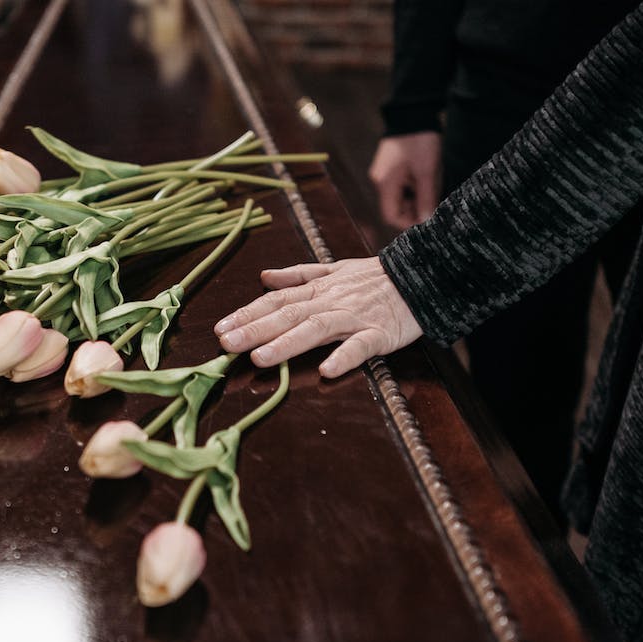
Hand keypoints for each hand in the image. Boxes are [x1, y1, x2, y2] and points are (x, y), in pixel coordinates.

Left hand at [214, 257, 422, 377]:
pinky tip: (327, 371)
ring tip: (260, 358)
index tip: (220, 328)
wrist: (421, 276)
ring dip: (287, 344)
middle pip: (287, 314)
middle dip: (254, 329)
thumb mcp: (334, 269)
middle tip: (226, 344)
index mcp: (318, 290)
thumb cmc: (375, 278)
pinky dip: (344, 357)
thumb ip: (298, 276)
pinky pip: (360, 346)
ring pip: (316, 329)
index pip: (275, 300)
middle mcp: (330, 302)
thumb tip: (264, 277)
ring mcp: (354, 318)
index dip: (247, 313)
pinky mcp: (379, 334)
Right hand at [368, 132, 441, 229]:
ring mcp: (385, 172)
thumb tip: (426, 221)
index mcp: (384, 183)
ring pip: (400, 197)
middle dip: (414, 209)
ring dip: (416, 198)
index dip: (409, 222)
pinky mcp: (392, 166)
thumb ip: (426, 198)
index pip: (391, 216)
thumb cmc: (420, 140)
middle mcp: (380, 180)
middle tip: (433, 202)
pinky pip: (402, 185)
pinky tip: (426, 179)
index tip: (427, 218)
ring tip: (431, 188)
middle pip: (395, 207)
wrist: (414, 111)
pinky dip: (414, 188)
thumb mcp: (426, 172)